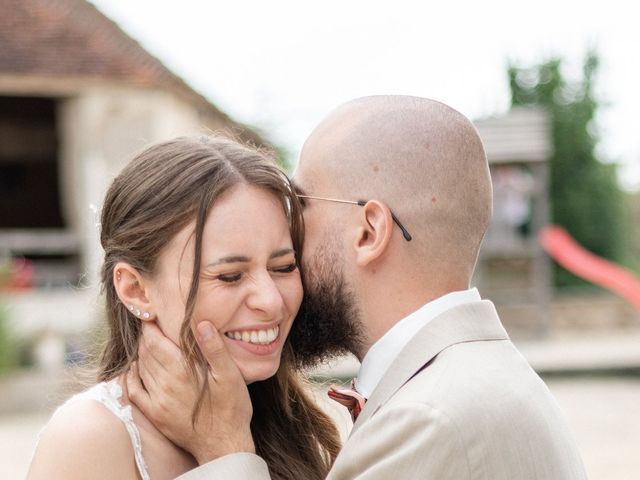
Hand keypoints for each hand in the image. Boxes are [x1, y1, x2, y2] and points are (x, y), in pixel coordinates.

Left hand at [127, 321, 254, 463]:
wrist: (223, 445)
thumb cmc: (231, 408)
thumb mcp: (230, 376)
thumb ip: (214, 349)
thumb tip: (202, 324)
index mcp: (182, 371)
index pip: (155, 341)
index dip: (150, 326)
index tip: (153, 316)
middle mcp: (165, 384)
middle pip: (145, 352)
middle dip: (146, 337)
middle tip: (152, 326)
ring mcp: (157, 400)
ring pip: (140, 368)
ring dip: (141, 353)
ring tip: (149, 343)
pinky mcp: (155, 414)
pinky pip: (134, 391)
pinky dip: (132, 376)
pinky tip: (136, 369)